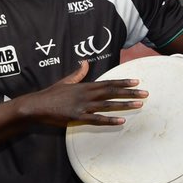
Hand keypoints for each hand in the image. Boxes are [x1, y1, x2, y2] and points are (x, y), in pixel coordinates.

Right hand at [22, 61, 146, 125]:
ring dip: (124, 105)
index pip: (108, 83)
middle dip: (130, 92)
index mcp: (84, 86)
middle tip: (146, 93)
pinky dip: (109, 120)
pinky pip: (96, 119)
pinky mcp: (77, 117)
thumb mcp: (65, 81)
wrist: (36, 105)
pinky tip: (121, 121)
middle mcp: (86, 95)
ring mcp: (82, 106)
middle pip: (112, 93)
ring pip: (107, 105)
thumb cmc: (50, 94)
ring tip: (139, 105)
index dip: (123, 82)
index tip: (136, 82)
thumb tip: (84, 62)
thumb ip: (78, 73)